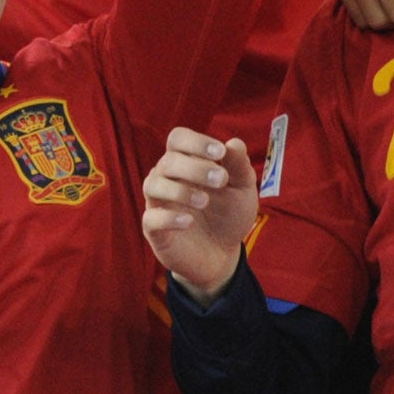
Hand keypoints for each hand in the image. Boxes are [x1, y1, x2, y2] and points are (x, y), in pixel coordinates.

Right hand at [142, 127, 258, 303]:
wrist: (223, 254)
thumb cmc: (228, 215)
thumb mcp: (242, 190)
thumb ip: (239, 166)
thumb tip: (234, 142)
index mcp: (187, 162)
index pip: (178, 139)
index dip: (195, 142)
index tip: (220, 153)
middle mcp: (168, 178)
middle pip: (168, 161)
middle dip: (194, 167)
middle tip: (220, 180)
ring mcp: (159, 203)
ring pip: (152, 184)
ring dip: (179, 190)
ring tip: (205, 201)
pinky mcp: (155, 230)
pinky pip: (151, 218)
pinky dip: (167, 218)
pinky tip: (189, 221)